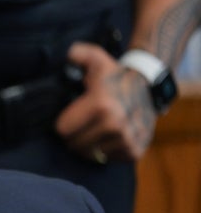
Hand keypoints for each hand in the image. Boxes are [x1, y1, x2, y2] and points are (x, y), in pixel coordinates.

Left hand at [56, 42, 156, 161]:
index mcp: (101, 105)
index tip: (69, 115)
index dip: (62, 123)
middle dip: (73, 136)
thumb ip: (76, 53)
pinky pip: (107, 159)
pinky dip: (104, 150)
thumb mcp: (95, 59)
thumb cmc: (115, 76)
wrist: (149, 87)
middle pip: (74, 145)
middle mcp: (115, 125)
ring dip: (88, 144)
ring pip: (90, 155)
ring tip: (93, 129)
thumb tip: (65, 55)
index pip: (62, 130)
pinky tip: (107, 136)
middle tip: (80, 124)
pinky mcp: (134, 152)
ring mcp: (126, 140)